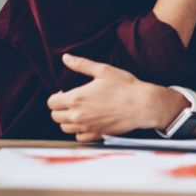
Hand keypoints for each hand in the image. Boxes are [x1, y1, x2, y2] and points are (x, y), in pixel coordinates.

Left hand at [47, 53, 187, 141]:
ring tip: (78, 112)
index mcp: (76, 98)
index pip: (52, 102)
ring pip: (65, 128)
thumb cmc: (125, 87)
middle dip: (60, 109)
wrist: (142, 105)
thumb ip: (81, 64)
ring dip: (68, 121)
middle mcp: (78, 115)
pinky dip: (80, 131)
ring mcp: (87, 127)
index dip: (56, 97)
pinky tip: (87, 122)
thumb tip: (66, 58)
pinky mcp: (97, 134)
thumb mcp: (103, 70)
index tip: (65, 93)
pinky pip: (79, 137)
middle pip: (55, 117)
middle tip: (71, 102)